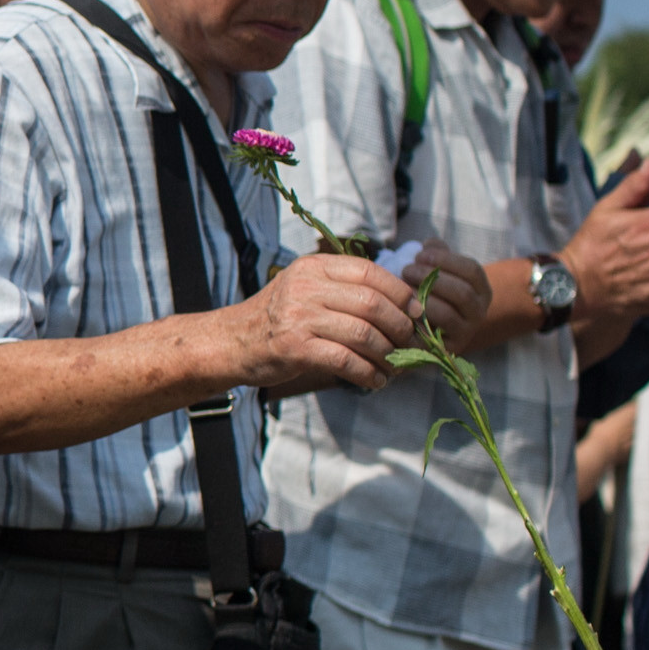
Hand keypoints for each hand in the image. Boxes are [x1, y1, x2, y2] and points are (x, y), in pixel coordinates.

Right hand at [219, 253, 421, 392]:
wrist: (231, 343)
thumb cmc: (277, 319)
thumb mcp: (306, 288)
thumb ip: (344, 288)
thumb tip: (403, 304)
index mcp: (314, 267)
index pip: (370, 272)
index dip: (401, 292)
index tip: (417, 312)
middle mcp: (306, 287)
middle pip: (372, 304)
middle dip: (400, 327)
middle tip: (411, 344)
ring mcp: (299, 317)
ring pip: (364, 334)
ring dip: (388, 354)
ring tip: (395, 366)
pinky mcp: (296, 349)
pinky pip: (346, 361)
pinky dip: (369, 374)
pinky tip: (376, 381)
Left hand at [401, 243, 491, 351]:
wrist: (435, 328)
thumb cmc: (433, 290)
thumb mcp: (441, 270)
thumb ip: (437, 254)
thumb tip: (428, 244)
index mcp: (480, 288)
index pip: (472, 270)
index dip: (445, 260)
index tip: (419, 255)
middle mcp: (478, 311)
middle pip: (462, 293)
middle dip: (431, 278)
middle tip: (406, 270)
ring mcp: (465, 332)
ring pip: (447, 315)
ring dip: (422, 299)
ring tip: (402, 288)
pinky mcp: (446, 349)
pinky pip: (430, 337)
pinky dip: (414, 322)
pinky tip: (399, 309)